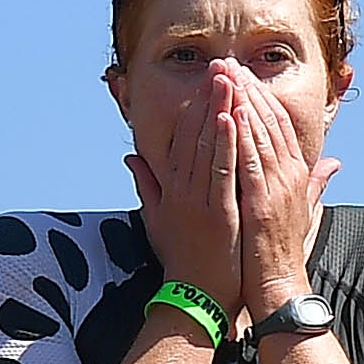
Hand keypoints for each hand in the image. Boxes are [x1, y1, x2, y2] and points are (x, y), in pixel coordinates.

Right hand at [126, 84, 243, 309]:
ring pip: (208, 146)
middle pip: (194, 134)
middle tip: (220, 65)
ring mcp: (199, 201)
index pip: (182, 138)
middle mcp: (182, 190)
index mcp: (171, 189)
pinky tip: (233, 117)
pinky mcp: (217, 214)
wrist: (194, 298)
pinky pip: (222, 171)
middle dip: (208, 97)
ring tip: (228, 79)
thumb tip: (130, 158)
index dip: (194, 107)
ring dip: (218, 109)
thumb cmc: (181, 260)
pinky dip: (226, 143)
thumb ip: (146, 186)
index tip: (207, 80)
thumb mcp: (157, 219)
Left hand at [226, 72, 333, 315]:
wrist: (279, 287)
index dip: (261, 97)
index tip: (241, 73)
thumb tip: (334, 164)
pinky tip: (232, 112)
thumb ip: (315, 184)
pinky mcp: (263, 203)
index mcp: (297, 175)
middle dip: (248, 89)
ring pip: (261, 135)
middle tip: (228, 62)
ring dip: (243, 102)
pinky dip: (243, 136)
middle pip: (270, 122)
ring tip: (225, 75)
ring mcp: (279, 188)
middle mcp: (292, 176)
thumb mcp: (302, 211)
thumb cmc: (280, 253)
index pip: (279, 125)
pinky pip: (252, 162)